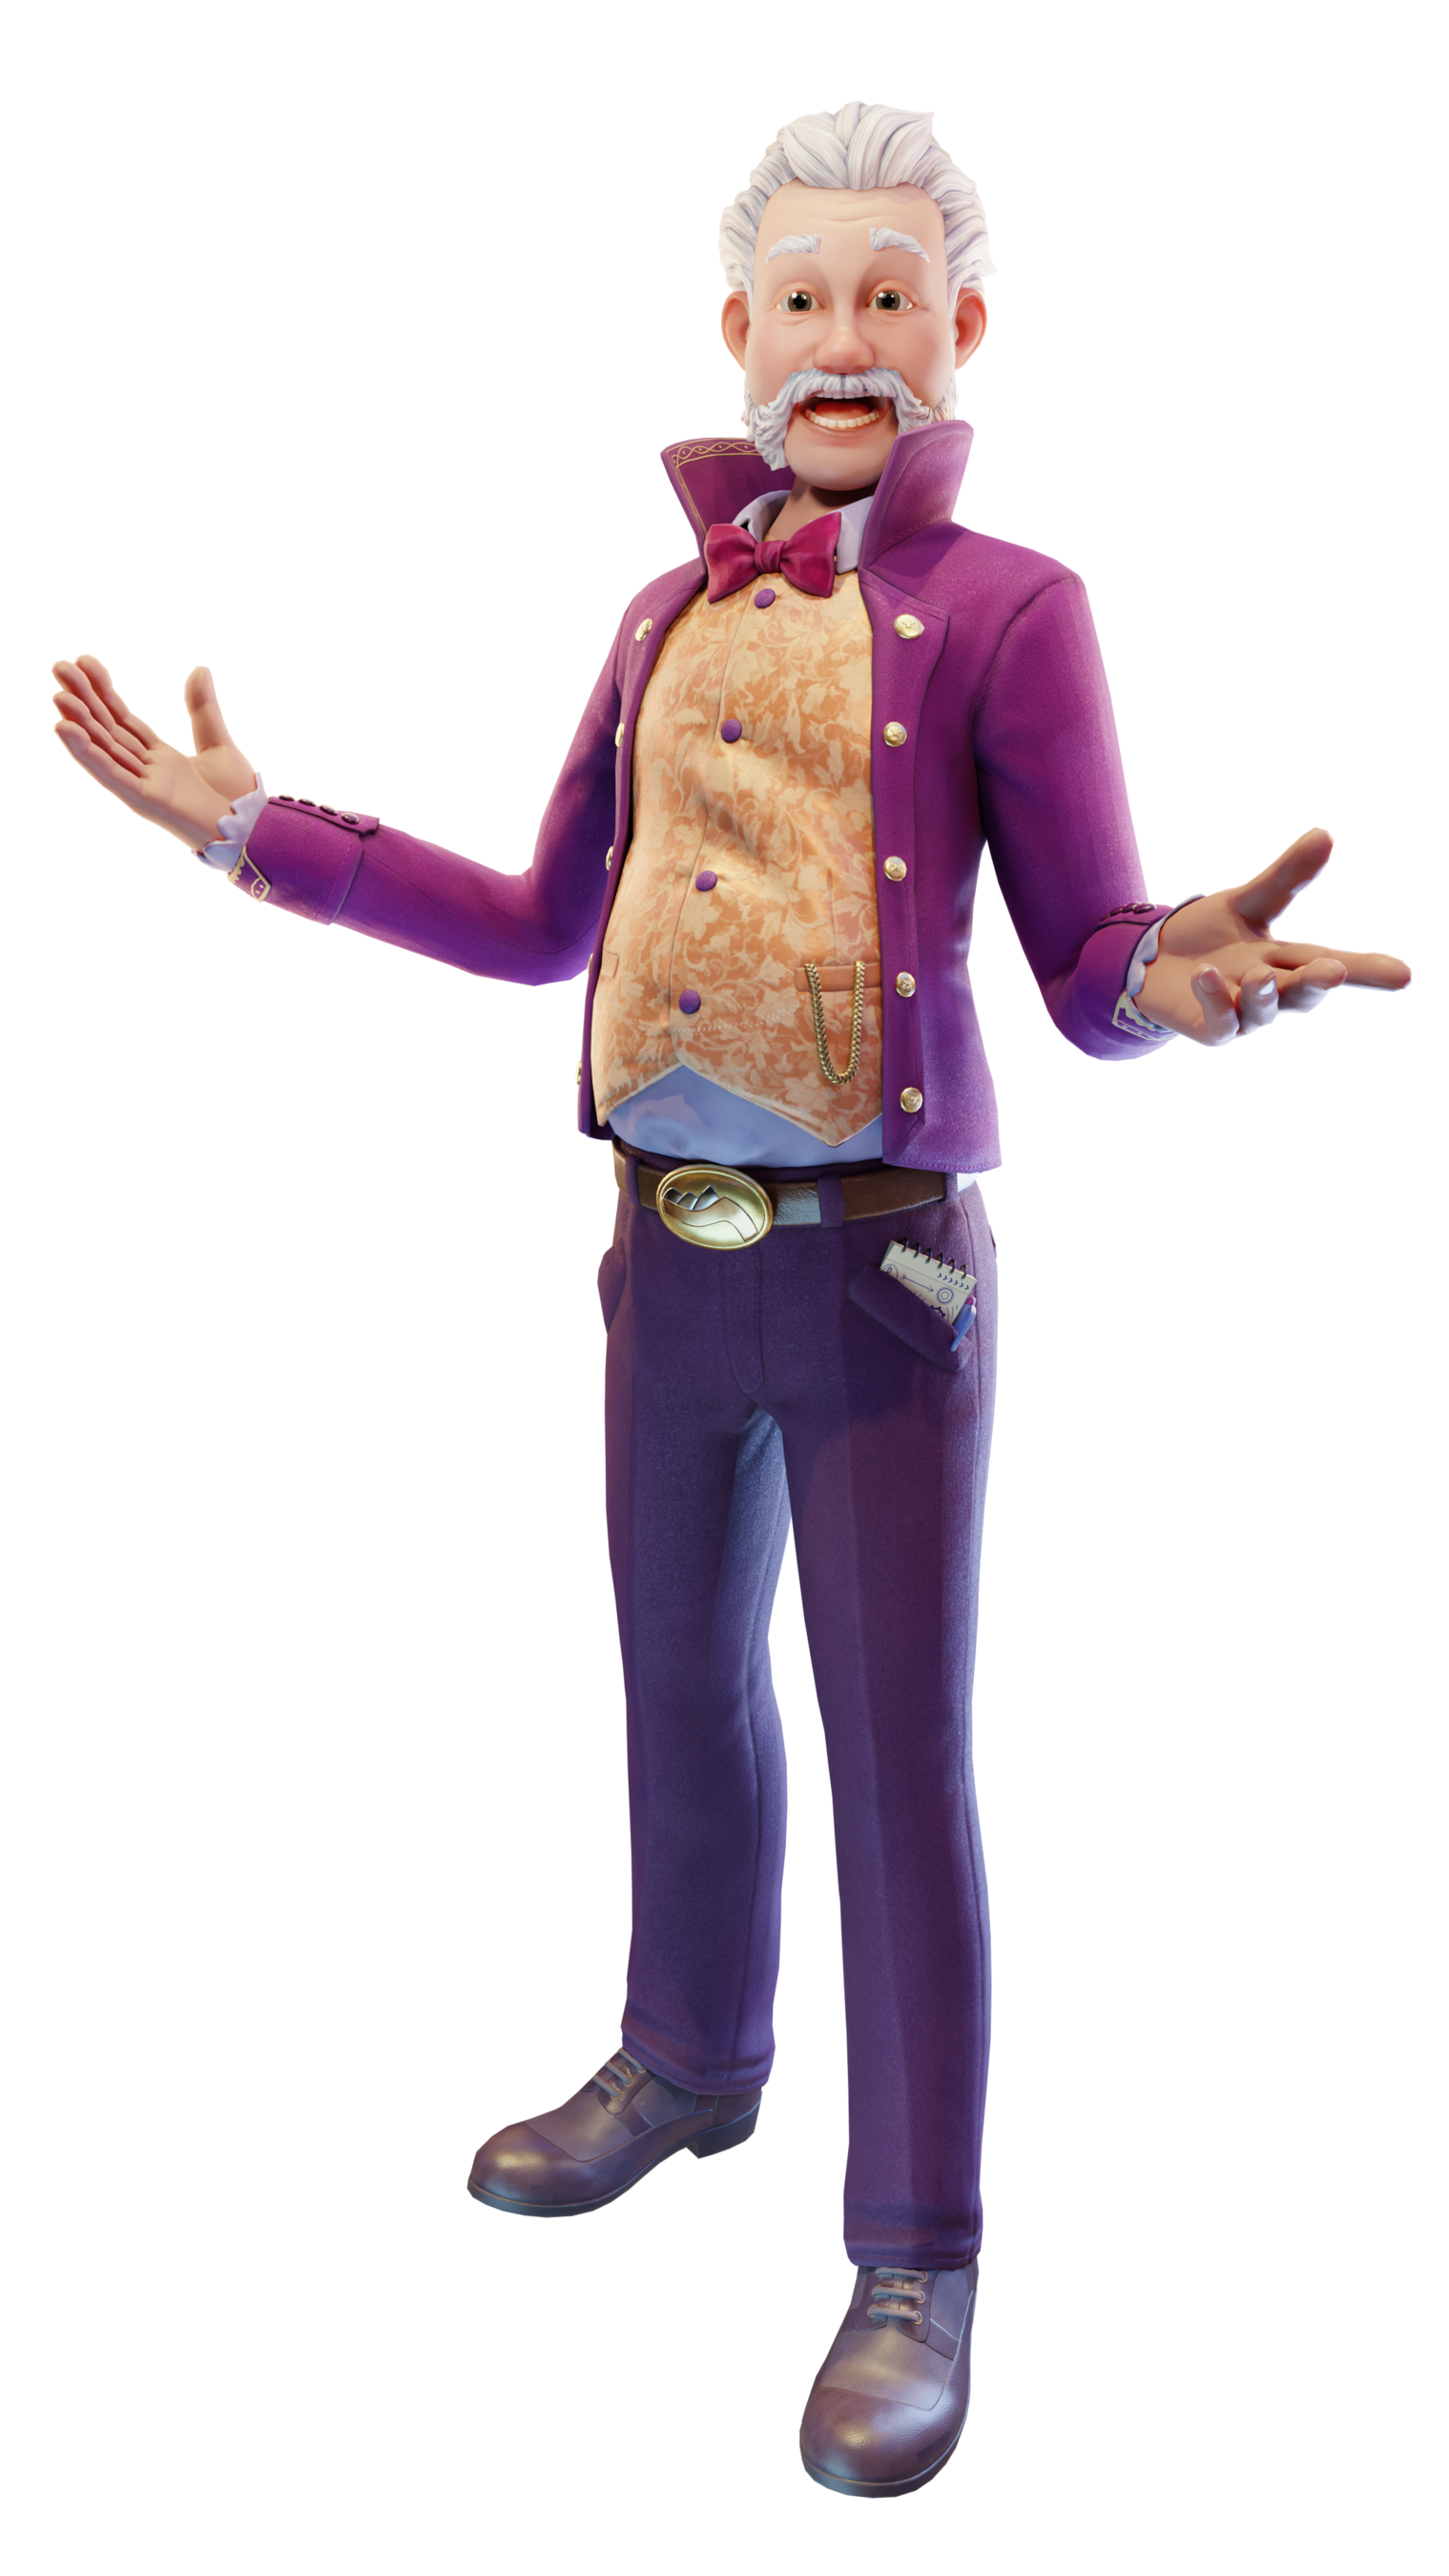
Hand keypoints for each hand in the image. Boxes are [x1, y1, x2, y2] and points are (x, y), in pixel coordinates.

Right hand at [52, 656, 255, 853]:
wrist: (253, 827)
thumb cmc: (237, 795)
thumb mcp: (218, 741)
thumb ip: (203, 707)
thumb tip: (199, 668)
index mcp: (161, 757)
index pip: (123, 719)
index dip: (103, 691)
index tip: (84, 662)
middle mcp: (146, 770)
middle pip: (107, 729)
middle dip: (83, 699)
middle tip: (59, 666)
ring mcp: (142, 785)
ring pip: (103, 748)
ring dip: (78, 722)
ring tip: (58, 695)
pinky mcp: (142, 800)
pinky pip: (109, 773)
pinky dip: (87, 752)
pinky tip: (66, 729)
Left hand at [1135, 828, 1409, 1042]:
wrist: (1150, 962)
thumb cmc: (1208, 935)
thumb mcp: (1247, 902)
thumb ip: (1285, 877)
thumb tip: (1326, 833)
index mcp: (1287, 960)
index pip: (1335, 962)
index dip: (1369, 970)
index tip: (1404, 976)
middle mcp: (1271, 991)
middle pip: (1304, 991)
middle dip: (1319, 983)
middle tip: (1335, 972)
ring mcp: (1241, 1014)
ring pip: (1262, 1010)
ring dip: (1264, 993)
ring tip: (1258, 974)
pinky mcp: (1209, 1029)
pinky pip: (1218, 1021)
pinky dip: (1215, 999)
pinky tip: (1205, 975)